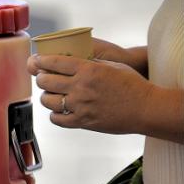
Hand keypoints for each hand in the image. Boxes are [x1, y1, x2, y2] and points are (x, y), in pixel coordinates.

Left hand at [29, 53, 153, 134]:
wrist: (147, 109)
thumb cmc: (133, 85)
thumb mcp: (112, 65)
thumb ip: (90, 63)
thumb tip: (70, 61)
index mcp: (88, 69)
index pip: (53, 62)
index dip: (39, 61)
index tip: (35, 61)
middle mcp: (82, 87)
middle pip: (46, 81)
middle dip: (41, 78)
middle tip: (43, 78)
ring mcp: (82, 106)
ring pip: (48, 100)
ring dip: (46, 97)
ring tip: (51, 95)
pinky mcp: (84, 122)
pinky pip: (58, 119)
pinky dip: (54, 115)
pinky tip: (59, 111)